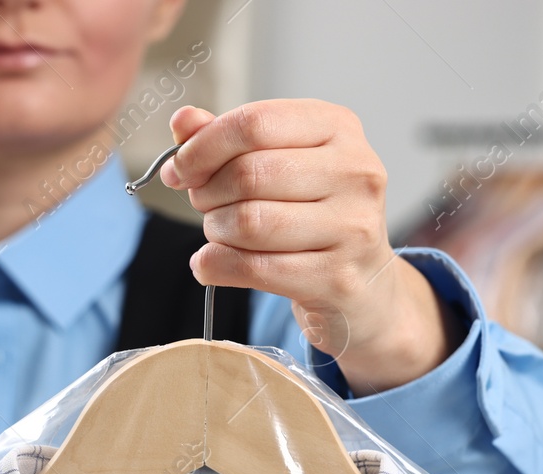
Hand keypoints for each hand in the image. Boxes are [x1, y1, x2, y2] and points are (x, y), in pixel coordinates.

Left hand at [160, 100, 463, 395]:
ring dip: (215, 230)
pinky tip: (211, 264)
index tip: (180, 169)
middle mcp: (354, 171)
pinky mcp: (337, 277)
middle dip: (208, 193)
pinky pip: (254, 268)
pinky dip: (216, 266)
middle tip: (205, 205)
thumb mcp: (278, 162)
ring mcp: (352, 227)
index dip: (202, 147)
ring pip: (250, 223)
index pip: (254, 123)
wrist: (362, 282)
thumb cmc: (312, 212)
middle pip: (248, 174)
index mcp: (338, 127)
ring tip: (219, 233)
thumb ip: (228, 138)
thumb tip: (182, 122)